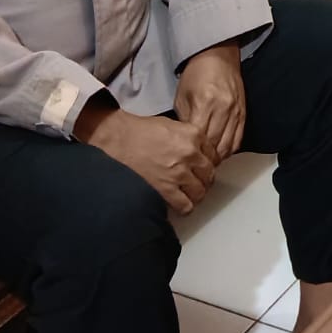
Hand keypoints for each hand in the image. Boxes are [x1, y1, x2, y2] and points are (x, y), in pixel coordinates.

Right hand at [80, 108, 218, 214]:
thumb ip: (189, 138)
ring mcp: (179, 173)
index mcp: (193, 135)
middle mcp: (190, 154)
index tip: (203, 169)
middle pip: (209, 175)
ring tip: (187, 194)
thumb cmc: (139, 131)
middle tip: (197, 183)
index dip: (208, 164)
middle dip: (204, 181)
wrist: (118, 139)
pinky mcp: (165, 189)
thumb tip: (197, 152)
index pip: (213, 155)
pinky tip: (178, 203)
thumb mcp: (172, 125)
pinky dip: (184, 207)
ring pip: (199, 192)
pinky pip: (184, 205)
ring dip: (195, 195)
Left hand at [175, 42, 245, 159]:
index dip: (192, 153)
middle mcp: (223, 109)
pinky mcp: (244, 112)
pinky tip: (220, 153)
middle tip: (196, 168)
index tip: (185, 161)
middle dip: (205, 159)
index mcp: (205, 104)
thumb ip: (184, 121)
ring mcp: (236, 111)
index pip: (199, 138)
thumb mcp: (181, 97)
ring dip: (218, 157)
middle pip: (215, 145)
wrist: (218, 56)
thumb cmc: (196, 75)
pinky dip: (229, 149)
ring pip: (228, 145)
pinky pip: (238, 138)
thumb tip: (185, 143)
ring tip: (207, 164)